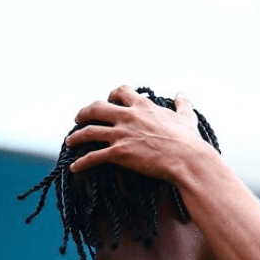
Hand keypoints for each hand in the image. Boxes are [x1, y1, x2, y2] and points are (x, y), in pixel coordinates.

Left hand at [67, 85, 212, 179]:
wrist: (188, 160)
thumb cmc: (189, 141)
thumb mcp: (186, 118)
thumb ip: (182, 105)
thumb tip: (182, 94)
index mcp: (143, 106)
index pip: (121, 92)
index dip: (112, 95)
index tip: (109, 99)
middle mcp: (128, 117)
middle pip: (97, 108)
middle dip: (85, 113)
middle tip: (79, 118)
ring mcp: (121, 135)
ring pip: (89, 131)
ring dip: (76, 136)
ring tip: (70, 142)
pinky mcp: (119, 154)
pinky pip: (93, 157)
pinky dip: (81, 163)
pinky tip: (74, 168)